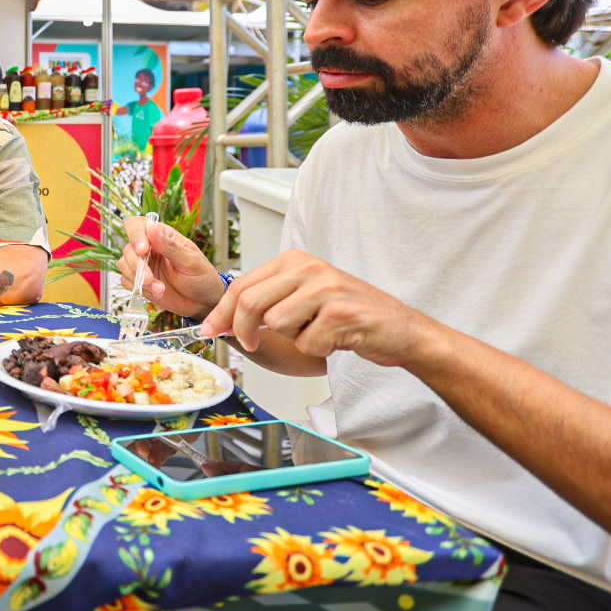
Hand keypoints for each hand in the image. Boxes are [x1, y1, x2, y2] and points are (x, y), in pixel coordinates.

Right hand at [117, 217, 225, 318]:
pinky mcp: (139, 281)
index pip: (138, 225)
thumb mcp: (190, 261)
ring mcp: (143, 265)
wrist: (203, 302)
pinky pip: (127, 281)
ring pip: (124, 265)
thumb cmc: (201, 277)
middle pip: (128, 248)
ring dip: (139, 279)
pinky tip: (156, 292)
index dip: (135, 235)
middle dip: (137, 265)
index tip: (142, 250)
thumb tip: (151, 229)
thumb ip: (169, 247)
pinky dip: (138, 288)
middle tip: (150, 278)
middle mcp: (149, 248)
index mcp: (162, 235)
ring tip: (159, 288)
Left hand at [202, 248, 435, 364]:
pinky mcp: (342, 314)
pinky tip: (336, 340)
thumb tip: (224, 320)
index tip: (211, 330)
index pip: (243, 285)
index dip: (222, 312)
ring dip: (294, 338)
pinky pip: (306, 342)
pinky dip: (317, 350)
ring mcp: (327, 289)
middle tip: (252, 346)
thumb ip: (268, 300)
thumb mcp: (304, 296)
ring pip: (277, 324)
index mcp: (295, 260)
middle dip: (242, 330)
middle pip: (251, 302)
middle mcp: (309, 268)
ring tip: (317, 332)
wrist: (399, 329)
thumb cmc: (349, 315)